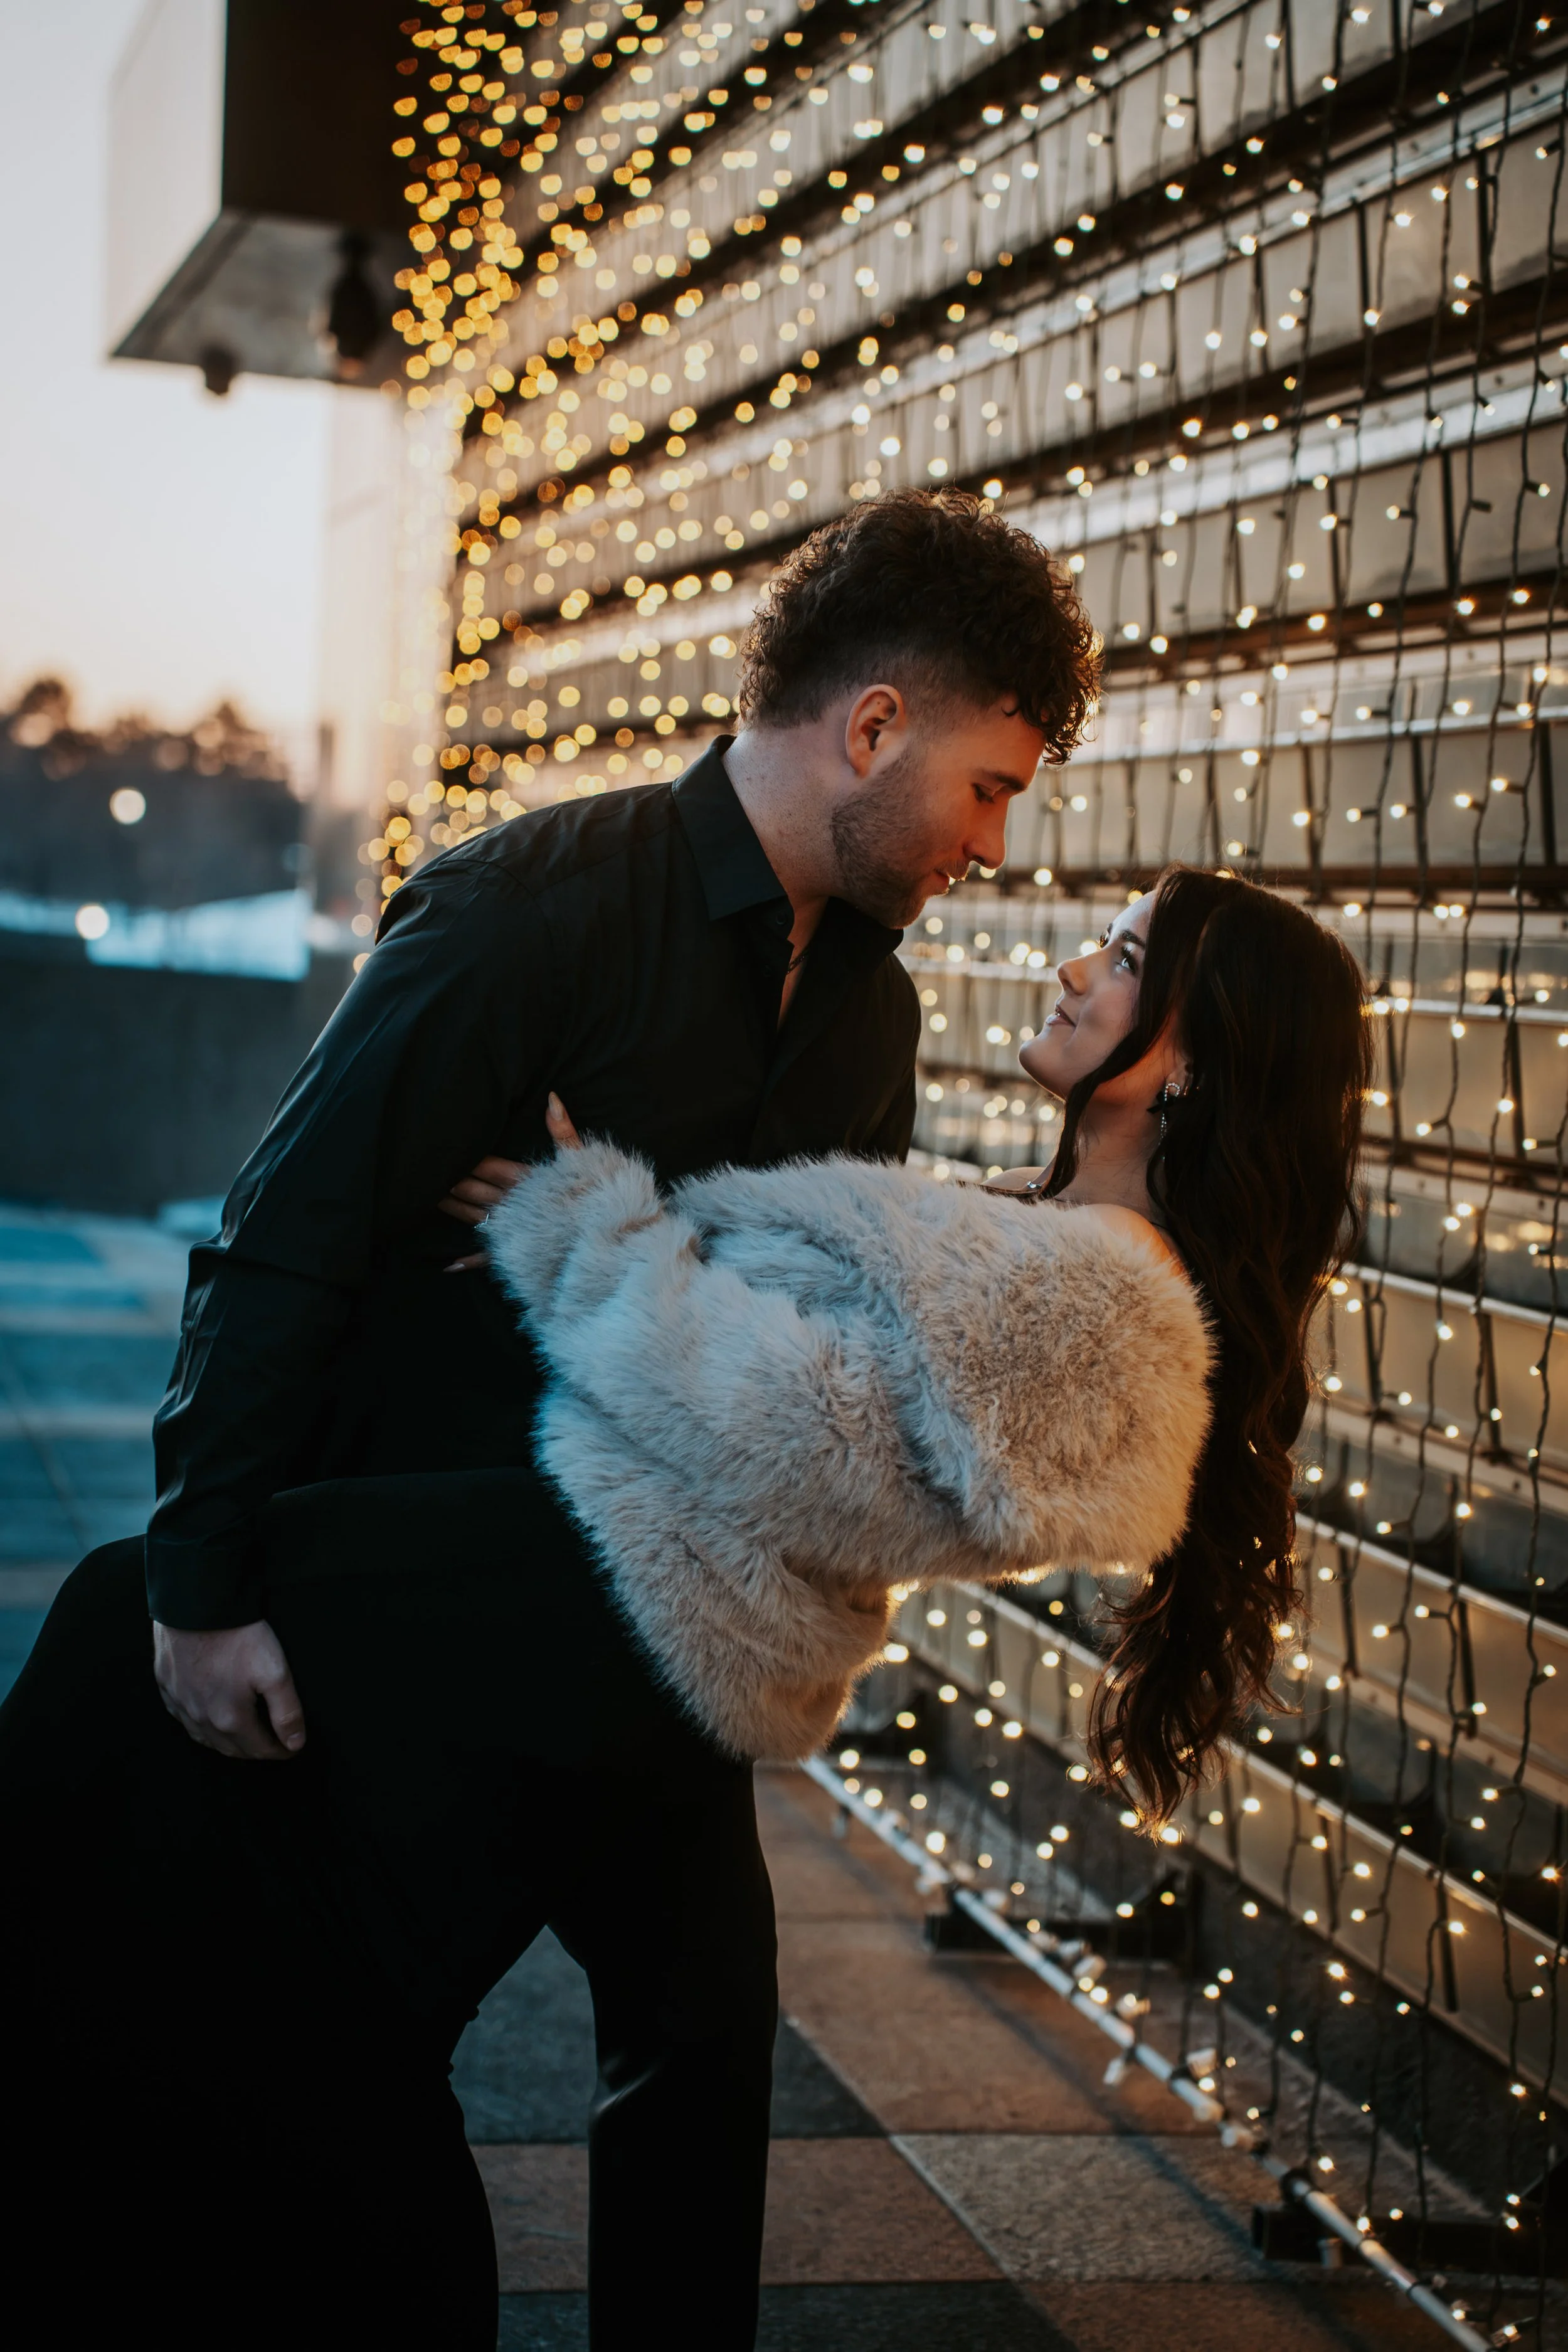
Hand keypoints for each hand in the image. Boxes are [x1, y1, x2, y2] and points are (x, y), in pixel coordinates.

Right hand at [153, 1620, 305, 1760]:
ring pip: (205, 1737)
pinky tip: (207, 1717)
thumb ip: (286, 1711)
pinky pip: (183, 1717)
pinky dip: (200, 1725)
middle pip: (232, 1749)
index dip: (280, 1750)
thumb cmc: (236, 1636)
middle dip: (255, 1750)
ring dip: (227, 1742)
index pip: (260, 1749)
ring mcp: (180, 1703)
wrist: (195, 1604)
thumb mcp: (274, 1671)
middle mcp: (201, 1718)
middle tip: (272, 1744)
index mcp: (230, 1719)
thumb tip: (294, 1743)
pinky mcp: (166, 1686)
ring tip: (245, 1736)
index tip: (293, 1748)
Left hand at [440, 1093, 581, 1267]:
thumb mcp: (581, 1160)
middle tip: (426, 1172)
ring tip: (430, 1198)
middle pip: (475, 1190)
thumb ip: (563, 1130)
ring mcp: (510, 1230)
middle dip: (452, 1180)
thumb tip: (552, 1098)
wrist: (601, 1240)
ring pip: (474, 1216)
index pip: (489, 1167)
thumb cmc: (593, 1198)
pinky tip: (449, 1266)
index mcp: (524, 1181)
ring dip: (452, 1208)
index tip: (446, 1149)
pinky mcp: (514, 1252)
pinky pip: (487, 1258)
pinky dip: (469, 1262)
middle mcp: (512, 1205)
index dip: (468, 1160)